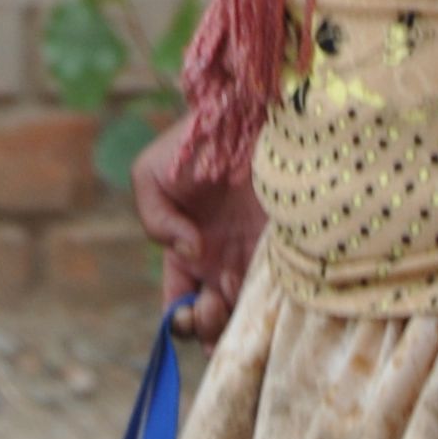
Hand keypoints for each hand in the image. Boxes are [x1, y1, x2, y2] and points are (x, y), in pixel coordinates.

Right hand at [130, 123, 266, 342]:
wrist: (249, 112)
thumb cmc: (198, 140)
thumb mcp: (151, 175)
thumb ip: (155, 221)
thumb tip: (191, 253)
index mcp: (185, 250)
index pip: (179, 304)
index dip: (179, 321)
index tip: (185, 315)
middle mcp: (221, 261)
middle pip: (212, 319)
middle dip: (207, 326)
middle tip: (211, 303)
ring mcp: (255, 256)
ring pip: (244, 312)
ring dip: (235, 317)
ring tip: (234, 283)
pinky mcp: (286, 247)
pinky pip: (279, 290)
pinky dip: (268, 300)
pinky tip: (260, 282)